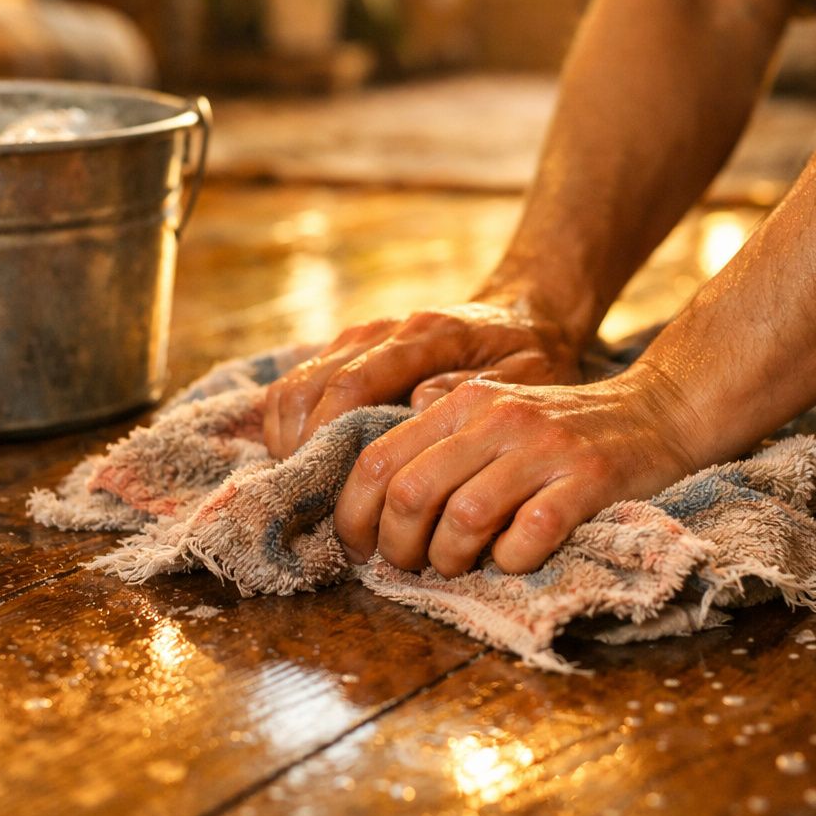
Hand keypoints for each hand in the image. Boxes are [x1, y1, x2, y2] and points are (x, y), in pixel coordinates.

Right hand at [263, 301, 582, 458]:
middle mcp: (385, 329)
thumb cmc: (527, 355)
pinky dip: (288, 422)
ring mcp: (363, 335)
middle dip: (303, 446)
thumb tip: (419, 404)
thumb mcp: (527, 375)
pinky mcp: (350, 346)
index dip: (330, 435)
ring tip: (308, 486)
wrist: (520, 314)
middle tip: (315, 502)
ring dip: (289, 436)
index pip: (355, 382)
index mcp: (427, 335)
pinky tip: (301, 459)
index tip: (329, 486)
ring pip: (297, 382)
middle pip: (314, 385)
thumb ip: (478, 389)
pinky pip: (300, 381)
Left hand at [333, 373, 699, 576]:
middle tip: (412, 566)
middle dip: (398, 547)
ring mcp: (543, 449)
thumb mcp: (491, 414)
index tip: (359, 549)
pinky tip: (515, 560)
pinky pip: (528, 536)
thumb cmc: (559, 430)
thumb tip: (370, 495)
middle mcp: (496, 419)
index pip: (378, 460)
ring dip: (450, 560)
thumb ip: (436, 441)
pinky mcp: (588, 480)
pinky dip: (511, 562)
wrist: (657, 411)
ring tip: (460, 566)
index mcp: (461, 403)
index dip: (355, 515)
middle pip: (411, 494)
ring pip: (462, 518)